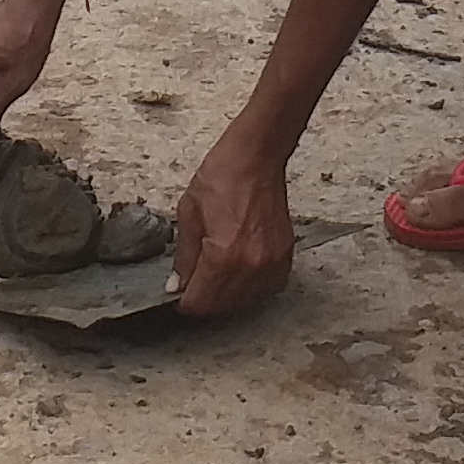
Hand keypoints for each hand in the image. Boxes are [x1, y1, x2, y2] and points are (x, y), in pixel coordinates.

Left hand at [171, 135, 294, 318]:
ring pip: (245, 302)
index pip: (200, 303)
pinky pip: (267, 288)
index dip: (184, 302)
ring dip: (227, 296)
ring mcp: (271, 263)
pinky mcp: (285, 256)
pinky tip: (239, 272)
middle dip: (204, 300)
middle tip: (194, 283)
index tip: (179, 294)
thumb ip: (184, 256)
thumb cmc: (224, 176)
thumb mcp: (189, 213)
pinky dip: (251, 288)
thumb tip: (178, 285)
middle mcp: (250, 265)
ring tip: (215, 276)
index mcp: (222, 255)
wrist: (257, 157)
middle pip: (222, 306)